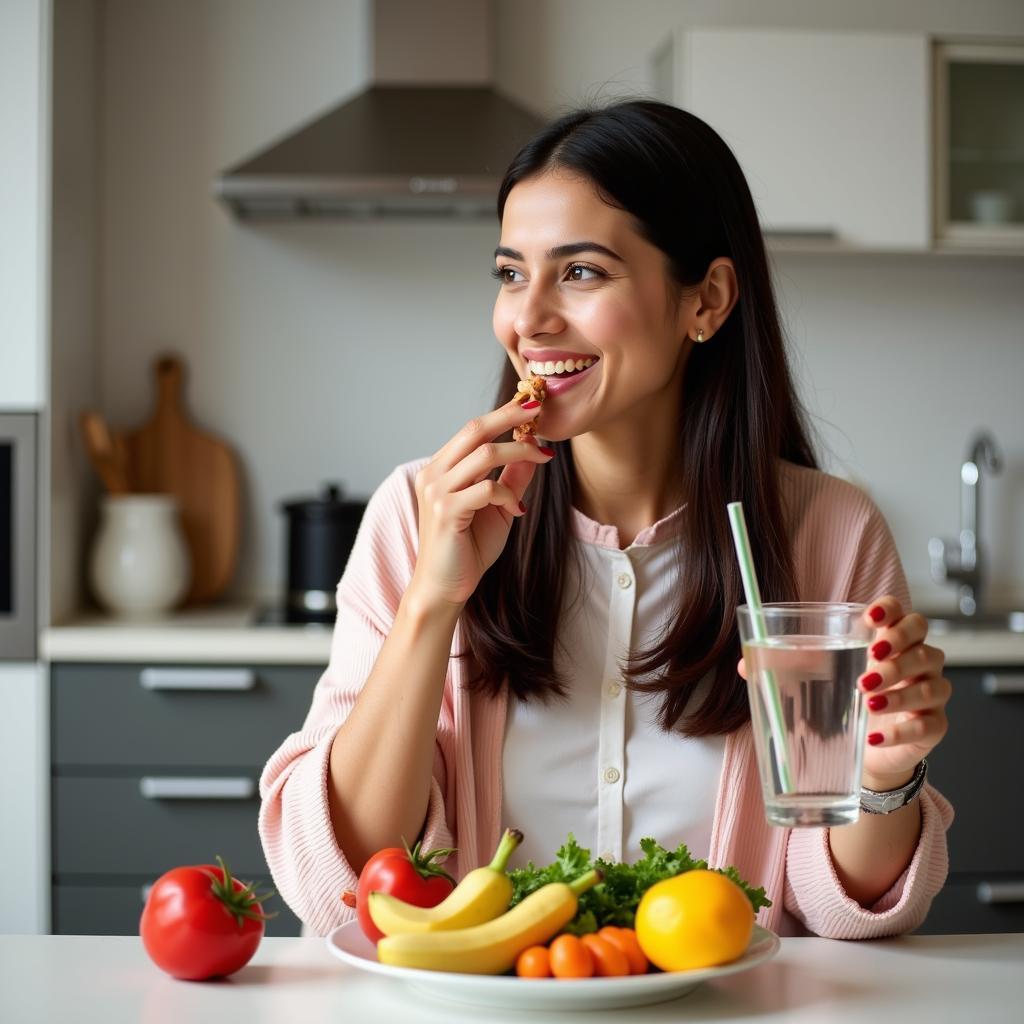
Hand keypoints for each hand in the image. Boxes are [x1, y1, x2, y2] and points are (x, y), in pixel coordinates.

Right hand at [409, 398, 553, 609]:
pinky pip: (487, 488)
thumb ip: (511, 478)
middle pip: (474, 428)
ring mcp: (437, 491)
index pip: (472, 429)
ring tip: (543, 457)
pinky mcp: (446, 511)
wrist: (445, 588)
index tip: (532, 406)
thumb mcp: (498, 508)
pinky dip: (509, 495)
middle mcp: (434, 474)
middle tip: (539, 409)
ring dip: (520, 452)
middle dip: (509, 415)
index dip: (503, 414)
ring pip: (484, 454)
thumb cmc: (467, 550)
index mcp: (441, 469)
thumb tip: (534, 449)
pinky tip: (519, 511)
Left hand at [734, 596, 950, 791]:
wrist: (863, 751)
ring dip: (900, 689)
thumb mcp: (814, 680)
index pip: (901, 612)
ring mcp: (929, 694)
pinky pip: (930, 723)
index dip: (890, 610)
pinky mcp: (933, 726)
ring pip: (932, 682)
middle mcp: (916, 661)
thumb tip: (743, 663)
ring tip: (867, 698)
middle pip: (924, 639)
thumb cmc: (842, 702)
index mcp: (887, 639)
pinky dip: (903, 729)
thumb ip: (785, 666)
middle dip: (900, 646)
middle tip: (871, 657)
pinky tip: (875, 736)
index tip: (870, 617)